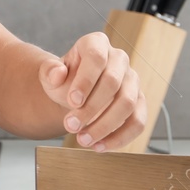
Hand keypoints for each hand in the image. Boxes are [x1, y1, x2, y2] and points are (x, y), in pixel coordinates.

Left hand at [38, 32, 145, 150]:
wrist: (76, 95)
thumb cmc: (65, 81)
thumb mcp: (50, 75)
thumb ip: (50, 72)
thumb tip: (57, 73)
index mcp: (96, 43)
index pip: (96, 58)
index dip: (85, 80)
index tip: (72, 102)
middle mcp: (119, 59)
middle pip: (112, 82)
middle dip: (91, 108)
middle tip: (70, 126)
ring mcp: (132, 80)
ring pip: (127, 104)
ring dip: (104, 125)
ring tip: (82, 139)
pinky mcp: (140, 102)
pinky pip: (138, 121)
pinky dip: (120, 138)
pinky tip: (100, 146)